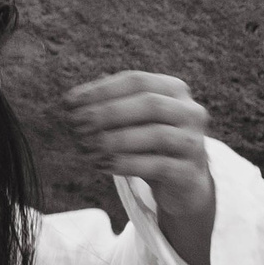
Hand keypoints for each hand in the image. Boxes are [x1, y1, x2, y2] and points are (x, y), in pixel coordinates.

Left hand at [61, 70, 216, 264]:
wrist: (184, 184)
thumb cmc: (150, 145)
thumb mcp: (133, 120)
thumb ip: (109, 104)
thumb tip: (71, 100)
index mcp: (174, 90)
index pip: (136, 80)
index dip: (101, 89)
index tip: (70, 102)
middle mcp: (190, 112)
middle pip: (149, 104)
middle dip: (108, 112)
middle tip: (76, 124)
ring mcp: (194, 142)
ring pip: (156, 135)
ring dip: (116, 139)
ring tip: (86, 146)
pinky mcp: (189, 172)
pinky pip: (158, 165)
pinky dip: (127, 164)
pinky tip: (101, 165)